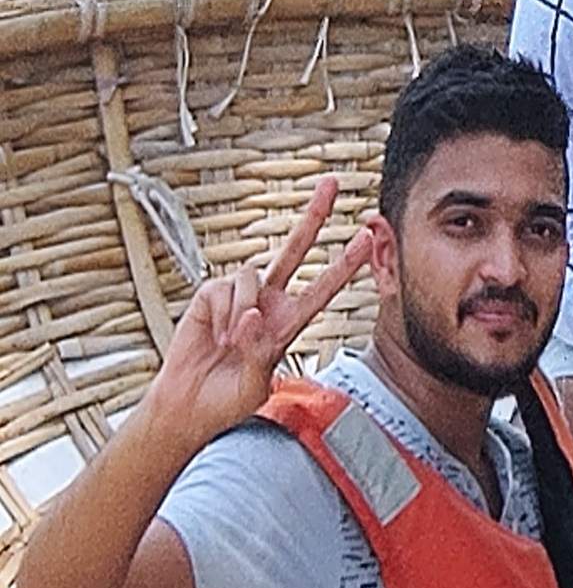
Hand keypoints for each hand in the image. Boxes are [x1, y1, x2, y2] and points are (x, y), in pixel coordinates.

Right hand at [147, 178, 377, 459]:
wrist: (188, 404)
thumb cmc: (227, 398)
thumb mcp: (256, 383)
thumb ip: (259, 351)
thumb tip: (252, 316)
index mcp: (290, 322)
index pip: (324, 288)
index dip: (345, 263)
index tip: (368, 239)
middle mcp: (269, 302)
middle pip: (294, 249)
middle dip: (313, 215)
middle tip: (332, 183)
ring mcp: (240, 296)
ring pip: (253, 273)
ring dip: (241, 311)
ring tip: (230, 343)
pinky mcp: (211, 294)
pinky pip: (224, 287)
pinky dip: (222, 312)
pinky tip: (216, 335)